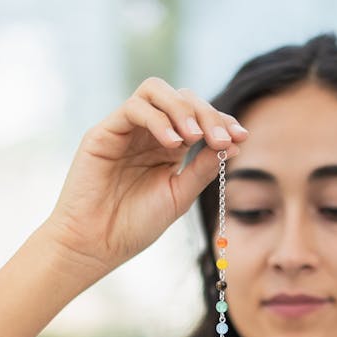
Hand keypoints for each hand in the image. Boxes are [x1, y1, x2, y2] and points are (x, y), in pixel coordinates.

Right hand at [44, 77, 247, 284]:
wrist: (96, 245)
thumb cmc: (134, 226)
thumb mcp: (179, 196)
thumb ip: (202, 168)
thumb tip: (235, 144)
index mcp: (167, 148)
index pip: (198, 117)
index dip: (221, 121)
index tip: (241, 137)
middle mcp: (147, 133)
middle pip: (181, 97)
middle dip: (207, 113)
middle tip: (222, 138)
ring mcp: (125, 129)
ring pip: (156, 91)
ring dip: (182, 108)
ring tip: (195, 137)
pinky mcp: (104, 132)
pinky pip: (133, 108)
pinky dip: (157, 119)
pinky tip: (172, 143)